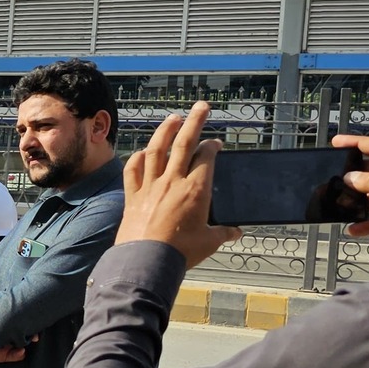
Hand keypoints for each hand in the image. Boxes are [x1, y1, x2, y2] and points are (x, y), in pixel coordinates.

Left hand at [117, 101, 242, 267]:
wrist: (146, 261)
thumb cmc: (180, 252)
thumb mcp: (208, 242)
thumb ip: (222, 233)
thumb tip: (235, 233)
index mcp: (195, 189)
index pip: (206, 157)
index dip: (212, 146)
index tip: (216, 143)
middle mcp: (172, 181)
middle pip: (184, 144)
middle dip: (194, 122)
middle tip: (201, 106)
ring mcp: (150, 186)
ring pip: (157, 150)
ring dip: (165, 131)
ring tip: (173, 118)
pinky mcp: (132, 195)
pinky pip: (133, 170)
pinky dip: (138, 158)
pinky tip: (142, 151)